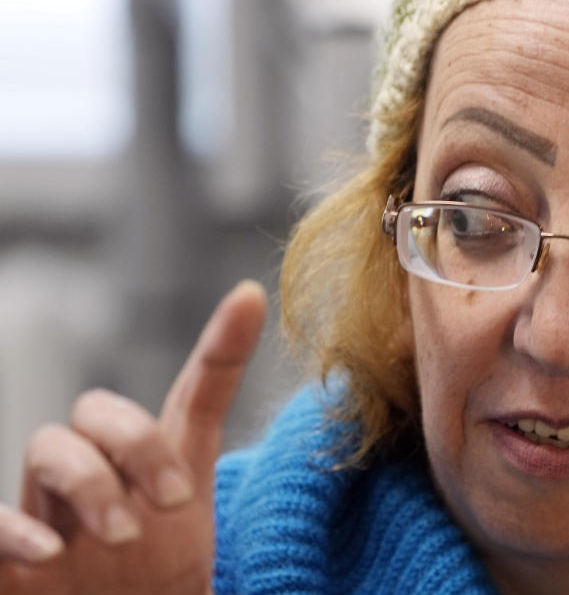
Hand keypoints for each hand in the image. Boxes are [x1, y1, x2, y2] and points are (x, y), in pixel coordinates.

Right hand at [0, 280, 266, 594]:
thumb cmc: (159, 588)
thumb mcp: (200, 541)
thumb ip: (210, 495)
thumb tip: (245, 372)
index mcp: (165, 468)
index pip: (193, 395)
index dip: (222, 347)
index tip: (250, 298)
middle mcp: (106, 477)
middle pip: (101, 408)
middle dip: (135, 441)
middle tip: (172, 502)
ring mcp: (52, 512)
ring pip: (50, 447)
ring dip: (89, 482)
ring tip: (123, 536)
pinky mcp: (12, 560)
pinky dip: (7, 530)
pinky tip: (46, 552)